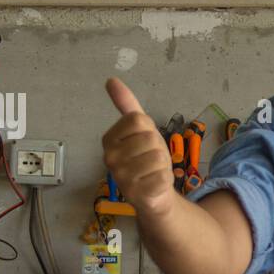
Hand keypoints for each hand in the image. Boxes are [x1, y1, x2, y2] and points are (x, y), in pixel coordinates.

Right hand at [102, 78, 175, 216]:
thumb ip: (126, 105)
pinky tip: (155, 185)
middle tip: (151, 160)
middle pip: (149, 138)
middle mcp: (109, 158)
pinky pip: (162, 176)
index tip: (145, 142)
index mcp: (108, 139)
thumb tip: (111, 80)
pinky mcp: (136, 194)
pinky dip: (165, 180)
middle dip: (158, 148)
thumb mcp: (140, 130)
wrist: (153, 193)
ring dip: (163, 165)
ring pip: (158, 157)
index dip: (149, 129)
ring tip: (153, 172)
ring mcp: (121, 177)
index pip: (138, 119)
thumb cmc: (146, 158)